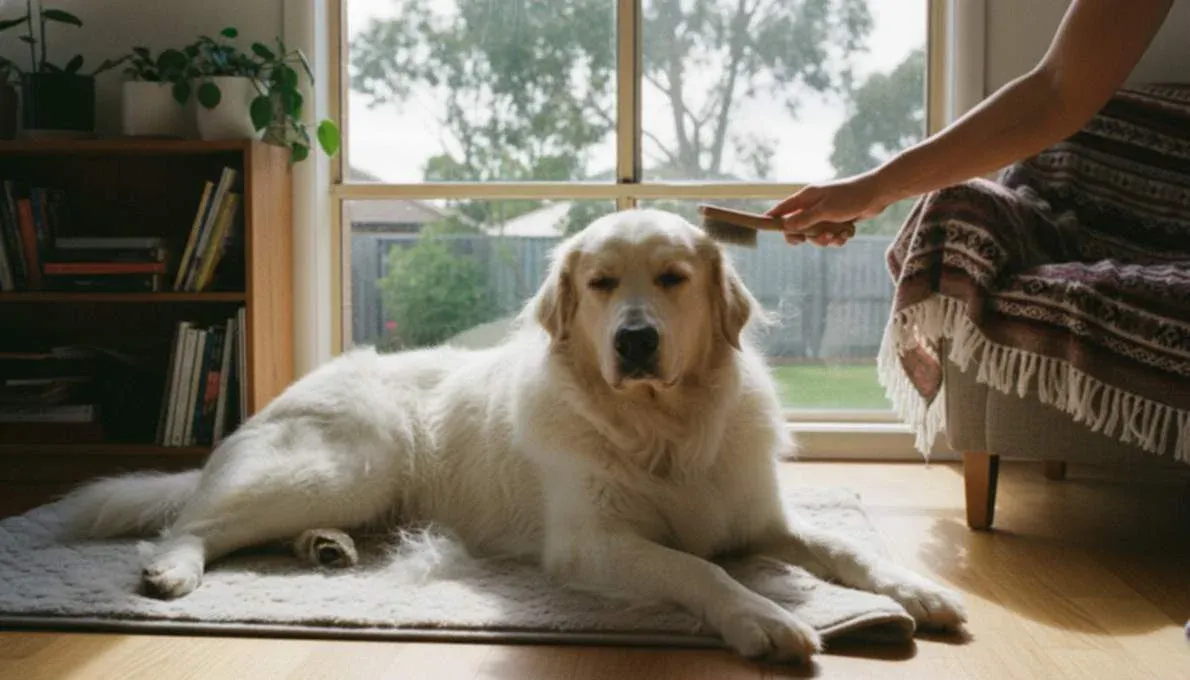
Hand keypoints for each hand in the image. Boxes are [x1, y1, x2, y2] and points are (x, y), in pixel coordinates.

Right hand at [766, 173, 890, 246]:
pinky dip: (838, 238)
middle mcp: (813, 205)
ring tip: (837, 236)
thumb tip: (785, 226)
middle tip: (815, 240)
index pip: (782, 209)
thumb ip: (805, 219)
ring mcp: (825, 213)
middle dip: (808, 237)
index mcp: (806, 197)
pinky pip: (830, 236)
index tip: (766, 230)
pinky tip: (847, 233)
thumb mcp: (825, 210)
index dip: (773, 220)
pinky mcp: (837, 220)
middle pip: (798, 227)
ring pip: (816, 235)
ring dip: (826, 240)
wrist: (877, 194)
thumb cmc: (849, 197)